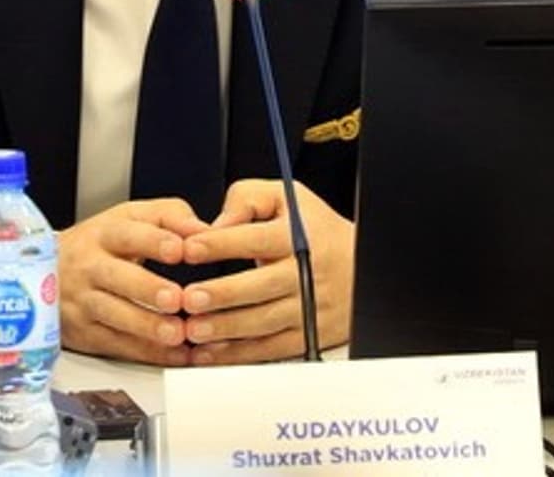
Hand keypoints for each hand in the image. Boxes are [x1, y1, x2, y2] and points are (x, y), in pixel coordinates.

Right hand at [57, 198, 209, 365]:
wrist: (44, 272)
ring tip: (176, 333)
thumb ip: (170, 217)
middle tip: (175, 298)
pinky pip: (116, 344)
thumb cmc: (100, 245)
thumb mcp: (129, 218)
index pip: (128, 234)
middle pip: (116, 276)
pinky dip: (148, 352)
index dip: (154, 241)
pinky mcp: (84, 333)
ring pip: (113, 314)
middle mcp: (90, 266)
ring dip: (147, 327)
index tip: (179, 250)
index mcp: (104, 234)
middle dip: (147, 288)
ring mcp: (83, 301)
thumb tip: (205, 230)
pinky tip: (174, 354)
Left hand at [177, 179, 353, 364]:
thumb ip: (247, 199)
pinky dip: (239, 353)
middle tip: (190, 297)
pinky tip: (210, 352)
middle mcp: (306, 273)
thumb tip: (217, 223)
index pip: (258, 239)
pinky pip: (271, 348)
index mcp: (299, 237)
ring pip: (265, 322)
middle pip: (262, 286)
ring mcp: (309, 308)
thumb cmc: (317, 231)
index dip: (222, 243)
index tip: (190, 247)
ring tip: (194, 327)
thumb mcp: (288, 199)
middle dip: (224, 293)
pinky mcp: (308, 336)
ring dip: (227, 328)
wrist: (363, 268)